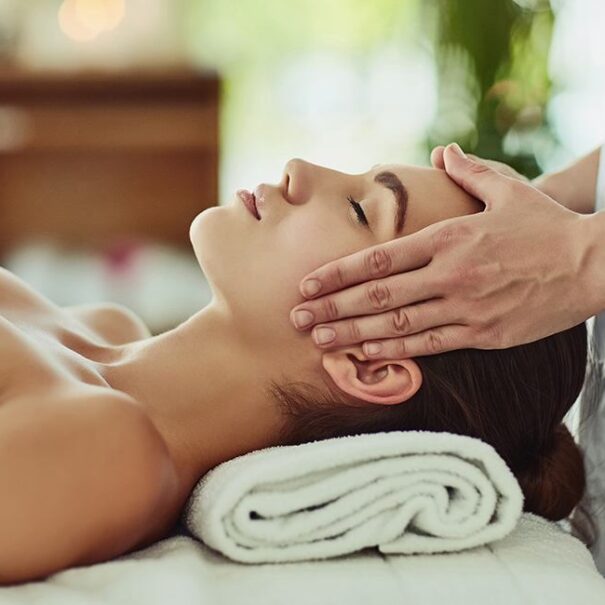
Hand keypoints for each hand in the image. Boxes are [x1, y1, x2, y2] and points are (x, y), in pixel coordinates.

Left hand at [289, 143, 593, 356]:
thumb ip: (468, 171)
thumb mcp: (507, 189)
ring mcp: (465, 307)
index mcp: (448, 237)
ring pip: (396, 324)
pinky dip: (394, 350)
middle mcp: (449, 274)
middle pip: (377, 295)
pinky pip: (428, 345)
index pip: (379, 258)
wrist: (593, 265)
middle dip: (332, 307)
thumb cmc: (545, 227)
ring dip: (352, 333)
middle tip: (296, 319)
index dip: (338, 272)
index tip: (307, 284)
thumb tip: (442, 153)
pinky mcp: (483, 334)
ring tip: (319, 340)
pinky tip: (365, 353)